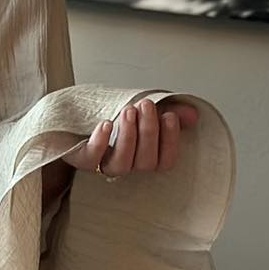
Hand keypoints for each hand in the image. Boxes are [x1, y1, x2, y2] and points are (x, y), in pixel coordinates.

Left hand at [67, 95, 198, 177]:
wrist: (76, 112)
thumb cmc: (116, 114)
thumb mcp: (147, 108)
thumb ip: (171, 110)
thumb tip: (192, 115)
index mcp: (145, 155)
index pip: (164, 162)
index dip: (169, 142)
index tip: (169, 116)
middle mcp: (127, 164)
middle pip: (144, 162)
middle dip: (148, 132)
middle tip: (146, 105)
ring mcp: (104, 164)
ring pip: (121, 164)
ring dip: (128, 136)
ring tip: (129, 110)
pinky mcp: (82, 158)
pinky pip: (91, 159)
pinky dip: (100, 142)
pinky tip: (106, 124)